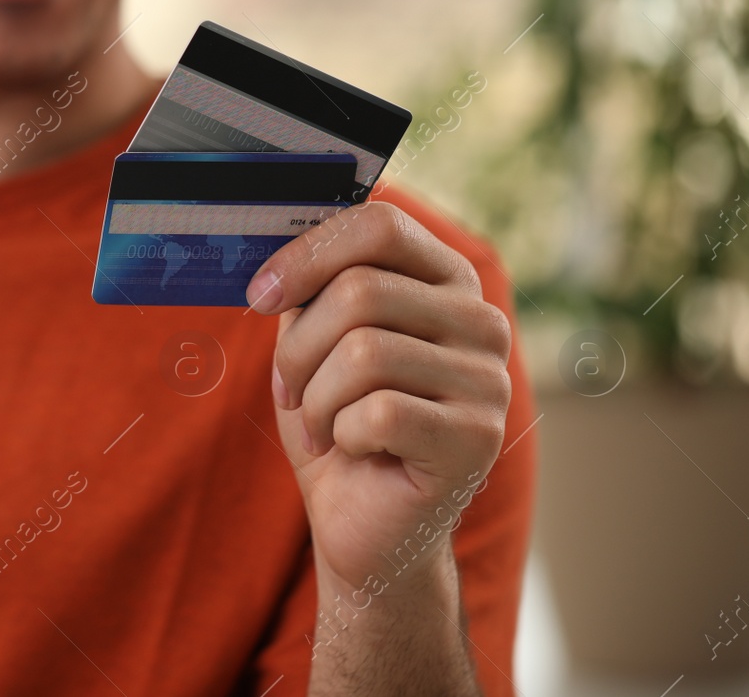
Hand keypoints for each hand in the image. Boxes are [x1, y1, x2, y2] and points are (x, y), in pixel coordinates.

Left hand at [247, 201, 511, 592]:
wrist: (365, 523)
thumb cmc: (338, 422)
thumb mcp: (314, 342)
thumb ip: (311, 289)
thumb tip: (275, 252)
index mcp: (445, 281)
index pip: (380, 226)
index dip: (307, 254)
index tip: (260, 295)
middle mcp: (481, 321)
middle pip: (360, 291)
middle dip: (298, 347)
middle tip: (291, 389)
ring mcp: (488, 380)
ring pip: (364, 352)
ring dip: (317, 397)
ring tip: (323, 424)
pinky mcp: (477, 438)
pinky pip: (379, 412)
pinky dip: (343, 434)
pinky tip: (355, 450)